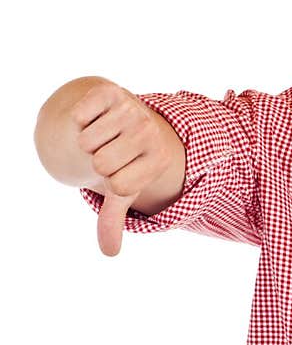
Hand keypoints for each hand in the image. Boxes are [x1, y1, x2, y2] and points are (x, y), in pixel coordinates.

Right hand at [69, 80, 184, 256]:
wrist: (118, 115)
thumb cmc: (121, 158)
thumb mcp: (121, 189)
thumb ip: (114, 219)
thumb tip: (109, 252)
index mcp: (158, 158)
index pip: (119, 185)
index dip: (111, 181)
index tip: (120, 169)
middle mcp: (150, 132)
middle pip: (101, 164)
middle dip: (96, 161)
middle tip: (108, 151)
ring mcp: (132, 110)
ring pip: (87, 142)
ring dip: (87, 141)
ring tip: (103, 135)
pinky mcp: (111, 93)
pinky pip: (81, 117)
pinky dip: (79, 121)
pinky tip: (94, 118)